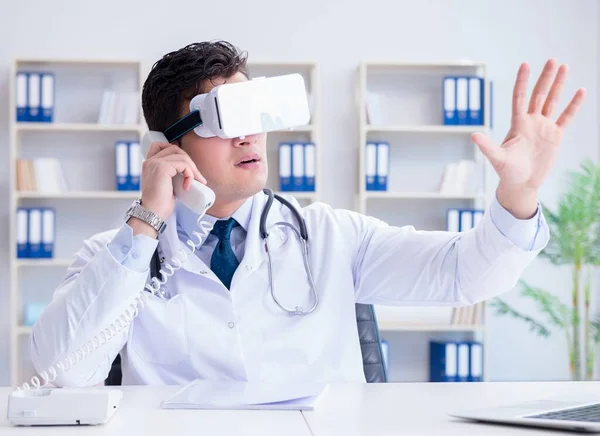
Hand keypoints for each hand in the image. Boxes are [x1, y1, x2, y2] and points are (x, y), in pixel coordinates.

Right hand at [129, 142, 205, 237]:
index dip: (177, 152)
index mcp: (149, 163)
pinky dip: (190, 175)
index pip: (162, 145)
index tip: (187, 167)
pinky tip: (187, 186)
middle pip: (175, 149)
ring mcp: (155, 162)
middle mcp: (150, 160)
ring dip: (193, 169)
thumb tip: (188, 171)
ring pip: (182, 157)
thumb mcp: (166, 184)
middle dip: (190, 162)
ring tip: (197, 182)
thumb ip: (171, 174)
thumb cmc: (160, 203)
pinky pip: (183, 165)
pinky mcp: (162, 167)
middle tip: (198, 178)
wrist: (152, 213)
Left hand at [472, 59, 585, 218]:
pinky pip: (565, 117)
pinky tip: (580, 91)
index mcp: (517, 124)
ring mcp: (543, 127)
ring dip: (558, 85)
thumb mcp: (497, 158)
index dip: (522, 81)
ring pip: (552, 101)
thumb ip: (487, 146)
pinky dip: (573, 105)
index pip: (519, 97)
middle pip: (538, 94)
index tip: (526, 64)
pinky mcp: (555, 136)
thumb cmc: (507, 171)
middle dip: (545, 78)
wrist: (521, 183)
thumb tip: (473, 135)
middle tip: (552, 60)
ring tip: (565, 67)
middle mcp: (530, 121)